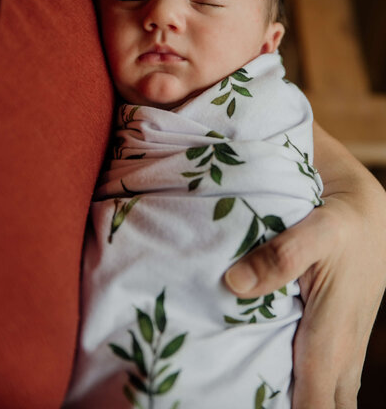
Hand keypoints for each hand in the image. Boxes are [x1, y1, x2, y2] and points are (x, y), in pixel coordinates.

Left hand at [224, 125, 385, 408]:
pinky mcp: (339, 338)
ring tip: (258, 398)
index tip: (254, 408)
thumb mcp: (314, 232)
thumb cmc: (343, 225)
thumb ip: (280, 257)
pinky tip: (279, 384)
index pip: (315, 407)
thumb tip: (235, 283)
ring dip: (299, 402)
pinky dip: (306, 389)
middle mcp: (341, 353)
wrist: (369, 214)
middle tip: (249, 404)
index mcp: (333, 339)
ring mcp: (344, 349)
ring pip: (328, 397)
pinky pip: (327, 380)